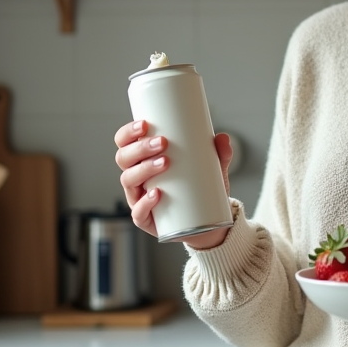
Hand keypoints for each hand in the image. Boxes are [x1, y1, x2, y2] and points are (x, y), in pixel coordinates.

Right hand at [113, 119, 233, 248]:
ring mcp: (138, 199)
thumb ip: (218, 154)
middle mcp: (135, 178)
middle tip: (162, 142)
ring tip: (165, 162)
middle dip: (140, 148)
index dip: (128, 132)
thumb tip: (224, 138)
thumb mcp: (210, 169)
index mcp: (142, 160)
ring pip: (129, 181)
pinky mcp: (145, 219)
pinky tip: (157, 193)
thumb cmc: (198, 188)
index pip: (124, 142)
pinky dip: (145, 202)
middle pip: (123, 159)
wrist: (204, 222)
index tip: (145, 124)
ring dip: (144, 169)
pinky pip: (138, 212)